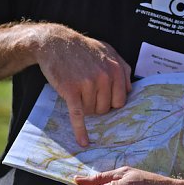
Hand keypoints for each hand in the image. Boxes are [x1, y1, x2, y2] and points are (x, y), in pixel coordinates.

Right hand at [35, 25, 131, 145]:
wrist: (55, 42)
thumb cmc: (82, 48)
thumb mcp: (107, 51)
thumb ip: (122, 67)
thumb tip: (129, 89)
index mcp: (115, 69)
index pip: (121, 100)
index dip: (111, 102)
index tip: (102, 99)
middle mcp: (104, 76)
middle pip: (106, 108)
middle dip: (97, 106)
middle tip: (86, 94)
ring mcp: (88, 84)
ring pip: (92, 111)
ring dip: (84, 108)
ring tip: (76, 92)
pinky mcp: (71, 90)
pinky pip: (78, 115)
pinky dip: (80, 130)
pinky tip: (83, 142)